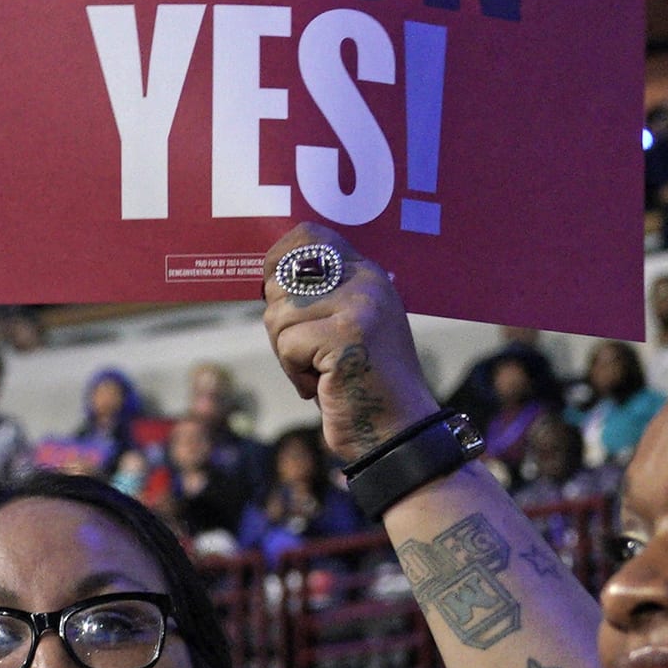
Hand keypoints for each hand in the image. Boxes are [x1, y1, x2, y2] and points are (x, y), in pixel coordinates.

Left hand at [263, 223, 441, 462]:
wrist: (397, 432)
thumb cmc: (363, 384)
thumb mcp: (349, 326)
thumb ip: (321, 296)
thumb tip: (270, 276)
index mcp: (368, 275)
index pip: (310, 235)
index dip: (279, 257)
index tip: (271, 284)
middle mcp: (366, 283)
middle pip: (283, 280)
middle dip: (281, 323)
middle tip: (308, 354)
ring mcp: (359, 307)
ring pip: (279, 315)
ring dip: (287, 353)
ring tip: (321, 371)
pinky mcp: (346, 336)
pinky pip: (288, 344)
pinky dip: (295, 373)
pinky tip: (323, 385)